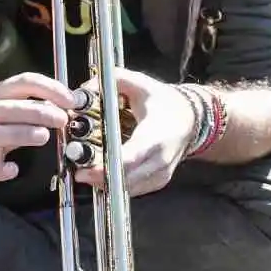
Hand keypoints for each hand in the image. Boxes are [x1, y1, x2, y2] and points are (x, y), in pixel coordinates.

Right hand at [0, 72, 77, 182]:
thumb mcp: (10, 107)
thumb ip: (37, 105)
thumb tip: (68, 107)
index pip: (24, 82)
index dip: (50, 89)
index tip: (70, 101)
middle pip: (10, 107)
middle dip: (39, 112)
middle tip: (61, 120)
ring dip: (21, 133)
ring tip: (43, 136)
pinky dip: (0, 169)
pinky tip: (13, 169)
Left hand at [71, 69, 196, 196]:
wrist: (190, 120)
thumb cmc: (165, 103)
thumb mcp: (142, 85)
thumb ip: (116, 81)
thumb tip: (88, 86)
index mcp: (156, 136)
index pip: (130, 158)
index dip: (106, 167)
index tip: (84, 170)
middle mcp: (161, 160)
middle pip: (126, 178)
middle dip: (99, 177)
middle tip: (79, 171)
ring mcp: (160, 175)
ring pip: (127, 189)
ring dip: (105, 183)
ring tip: (87, 172)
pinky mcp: (157, 182)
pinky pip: (133, 190)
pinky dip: (116, 184)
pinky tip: (102, 174)